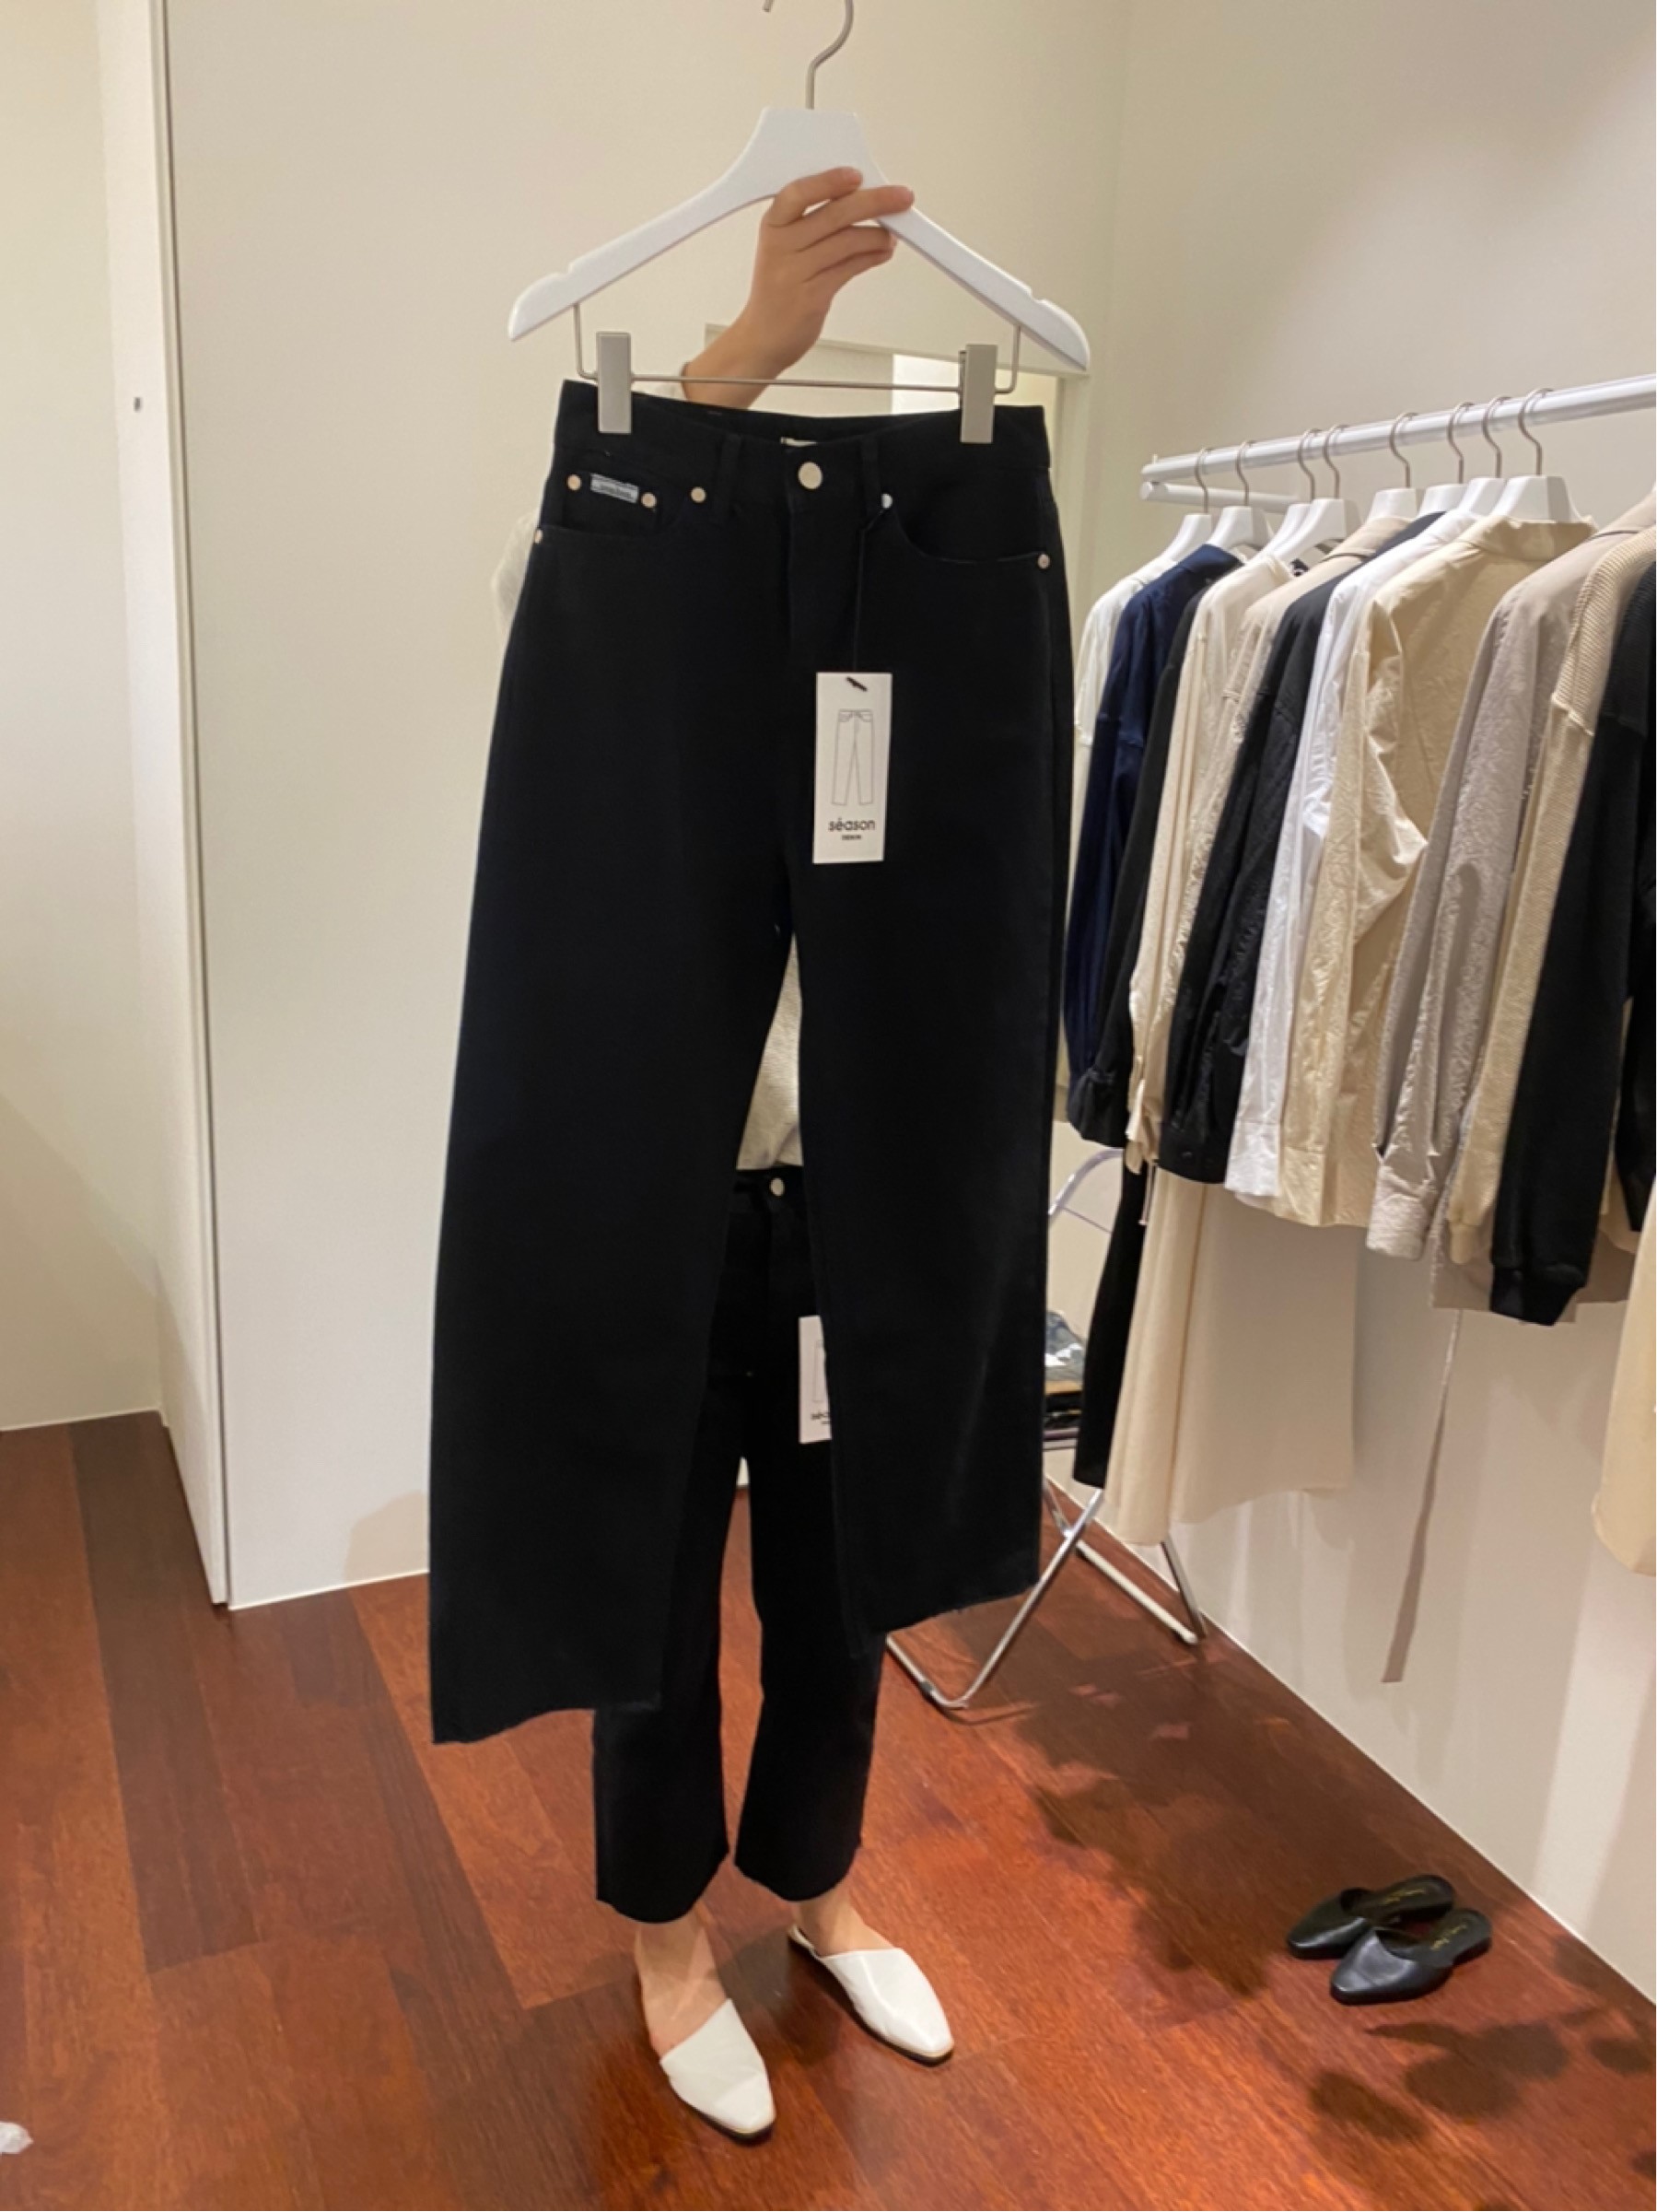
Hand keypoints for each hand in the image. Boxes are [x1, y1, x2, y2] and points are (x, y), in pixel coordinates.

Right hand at [681, 166, 913, 408]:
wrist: (763, 337)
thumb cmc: (779, 290)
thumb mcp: (786, 249)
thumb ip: (817, 224)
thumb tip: (860, 200)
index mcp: (773, 225)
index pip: (799, 193)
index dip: (829, 182)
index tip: (856, 175)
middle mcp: (781, 246)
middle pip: (833, 214)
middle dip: (873, 202)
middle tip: (900, 198)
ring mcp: (795, 272)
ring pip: (846, 241)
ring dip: (878, 234)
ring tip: (892, 233)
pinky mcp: (811, 297)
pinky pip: (849, 269)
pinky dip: (872, 256)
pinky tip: (883, 251)